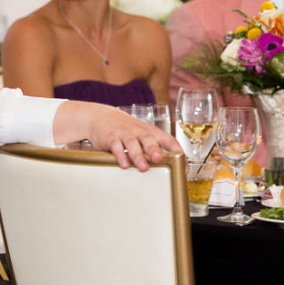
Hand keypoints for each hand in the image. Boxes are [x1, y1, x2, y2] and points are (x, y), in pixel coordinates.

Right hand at [53, 101, 180, 171]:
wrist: (100, 116)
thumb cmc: (126, 130)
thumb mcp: (141, 135)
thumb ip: (152, 149)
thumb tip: (169, 168)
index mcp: (151, 132)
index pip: (168, 140)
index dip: (177, 153)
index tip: (183, 168)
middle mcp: (139, 131)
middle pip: (149, 139)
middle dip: (154, 149)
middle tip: (158, 159)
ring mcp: (124, 133)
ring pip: (132, 143)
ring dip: (138, 156)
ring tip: (143, 168)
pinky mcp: (110, 137)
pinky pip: (116, 146)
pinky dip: (120, 155)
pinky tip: (123, 164)